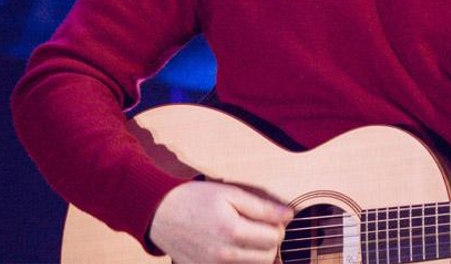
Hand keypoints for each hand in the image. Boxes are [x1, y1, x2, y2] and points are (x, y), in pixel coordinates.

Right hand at [148, 180, 293, 263]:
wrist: (161, 214)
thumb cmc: (195, 200)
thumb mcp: (230, 194)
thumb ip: (262, 207)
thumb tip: (289, 215)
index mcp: (232, 231)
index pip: (275, 237)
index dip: (278, 225)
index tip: (271, 217)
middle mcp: (225, 255)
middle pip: (268, 256)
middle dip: (270, 241)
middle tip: (259, 226)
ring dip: (258, 253)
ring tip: (247, 236)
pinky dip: (243, 262)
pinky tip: (236, 249)